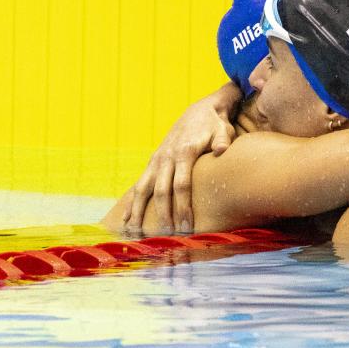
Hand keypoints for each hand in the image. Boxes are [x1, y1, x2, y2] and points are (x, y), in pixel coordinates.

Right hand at [123, 86, 239, 234]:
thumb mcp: (222, 130)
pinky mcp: (152, 162)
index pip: (182, 185)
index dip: (183, 207)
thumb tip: (222, 149)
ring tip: (135, 233)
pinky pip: (139, 185)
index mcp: (184, 152)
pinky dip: (131, 203)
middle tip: (168, 236)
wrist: (200, 111)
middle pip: (161, 191)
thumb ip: (222, 140)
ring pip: (143, 190)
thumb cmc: (215, 126)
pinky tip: (126, 220)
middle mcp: (166, 157)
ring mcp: (156, 160)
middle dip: (164, 215)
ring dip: (138, 212)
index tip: (186, 226)